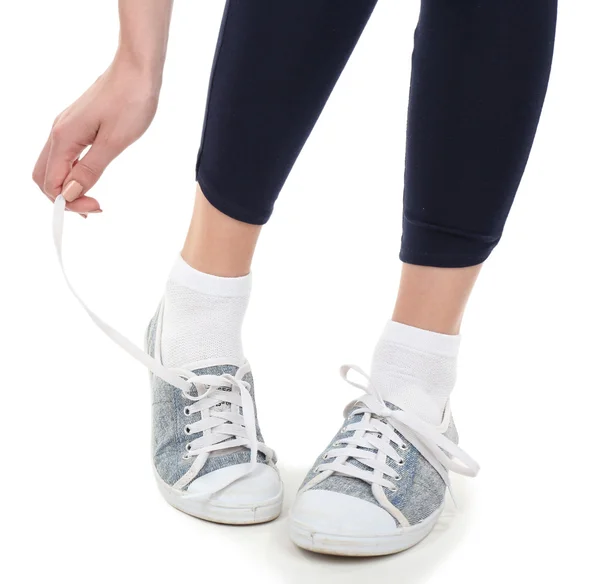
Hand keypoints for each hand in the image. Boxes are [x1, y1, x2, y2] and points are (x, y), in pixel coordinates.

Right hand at [32, 57, 159, 214]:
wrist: (137, 69)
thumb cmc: (131, 101)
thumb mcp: (114, 141)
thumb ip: (90, 169)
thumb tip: (70, 192)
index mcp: (64, 138)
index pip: (51, 183)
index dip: (69, 202)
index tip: (96, 208)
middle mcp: (59, 132)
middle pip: (44, 176)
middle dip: (63, 197)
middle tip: (93, 207)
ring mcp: (67, 127)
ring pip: (53, 165)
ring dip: (67, 186)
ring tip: (92, 199)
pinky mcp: (77, 124)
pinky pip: (65, 154)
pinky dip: (72, 172)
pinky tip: (89, 179)